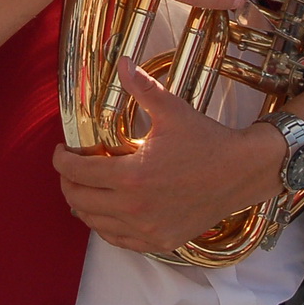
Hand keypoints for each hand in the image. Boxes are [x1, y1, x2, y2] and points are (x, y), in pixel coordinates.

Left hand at [53, 60, 286, 252]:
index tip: (62, 151)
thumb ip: (142, 88)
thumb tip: (123, 62)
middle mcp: (135, 209)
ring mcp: (147, 230)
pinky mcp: (160, 241)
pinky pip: (118, 240)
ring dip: (84, 205)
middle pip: (79, 201)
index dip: (61, 161)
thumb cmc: (207, 141)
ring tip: (85, 187)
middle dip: (67, 182)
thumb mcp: (172, 111)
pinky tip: (107, 210)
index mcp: (132, 176)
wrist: (242, 172)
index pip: (77, 174)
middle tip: (71, 167)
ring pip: (95, 223)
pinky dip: (105, 226)